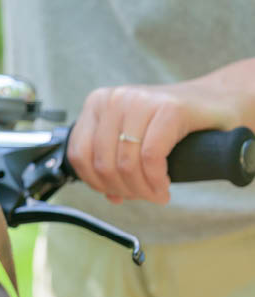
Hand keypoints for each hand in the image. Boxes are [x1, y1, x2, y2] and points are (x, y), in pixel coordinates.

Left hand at [67, 81, 241, 204]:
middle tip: (144, 197)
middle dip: (124, 190)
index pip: (79, 154)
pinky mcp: (169, 108)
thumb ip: (115, 161)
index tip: (117, 194)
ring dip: (142, 189)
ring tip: (156, 195)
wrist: (217, 101)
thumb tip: (109, 195)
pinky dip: (156, 180)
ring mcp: (140, 100)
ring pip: (125, 163)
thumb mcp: (134, 139)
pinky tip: (164, 186)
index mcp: (97, 104)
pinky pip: (151, 157)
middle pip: (103, 163)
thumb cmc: (174, 123)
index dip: (96, 183)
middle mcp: (114, 99)